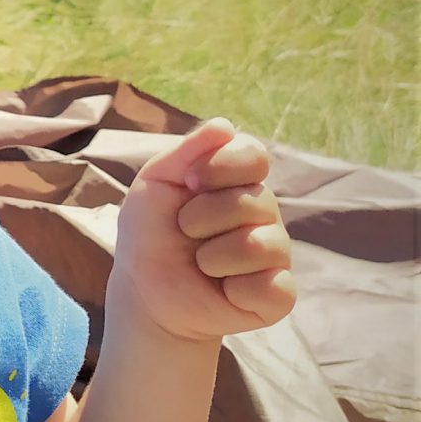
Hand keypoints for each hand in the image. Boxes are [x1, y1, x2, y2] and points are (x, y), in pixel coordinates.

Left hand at [107, 118, 295, 344]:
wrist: (144, 292)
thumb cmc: (149, 233)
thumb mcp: (154, 183)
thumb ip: (186, 151)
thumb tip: (224, 126)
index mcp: (239, 181)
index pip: (254, 155)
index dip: (220, 166)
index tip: (188, 182)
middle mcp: (264, 212)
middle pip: (255, 200)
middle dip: (203, 218)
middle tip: (185, 231)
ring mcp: (274, 254)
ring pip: (259, 245)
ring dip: (213, 257)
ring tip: (201, 264)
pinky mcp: (278, 295)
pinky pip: (272, 287)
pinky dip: (237, 290)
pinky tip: (224, 290)